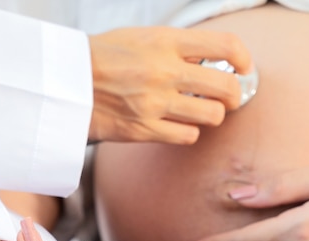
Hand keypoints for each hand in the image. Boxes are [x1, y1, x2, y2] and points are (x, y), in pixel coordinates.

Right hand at [88, 27, 252, 143]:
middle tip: (229, 97)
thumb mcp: (140, 36)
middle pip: (227, 87)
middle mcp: (165, 72)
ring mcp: (155, 103)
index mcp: (165, 42)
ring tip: (199, 111)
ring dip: (211, 115)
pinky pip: (187, 136)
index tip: (245, 67)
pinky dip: (188, 132)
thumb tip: (208, 60)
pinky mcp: (144, 129)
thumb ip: (175, 47)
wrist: (64, 83)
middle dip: (236, 95)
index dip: (244, 58)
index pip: (224, 46)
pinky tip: (177, 125)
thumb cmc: (101, 56)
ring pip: (212, 116)